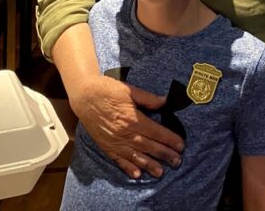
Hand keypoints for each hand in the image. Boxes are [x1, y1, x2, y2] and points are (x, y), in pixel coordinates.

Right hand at [70, 74, 184, 178]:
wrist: (84, 96)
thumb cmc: (107, 90)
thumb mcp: (130, 90)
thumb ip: (148, 98)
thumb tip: (165, 102)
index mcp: (132, 118)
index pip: (156, 132)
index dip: (169, 139)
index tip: (181, 145)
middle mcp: (124, 133)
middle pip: (149, 146)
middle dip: (164, 154)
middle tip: (177, 162)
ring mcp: (114, 141)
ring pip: (135, 156)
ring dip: (149, 165)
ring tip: (161, 172)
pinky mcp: (106, 145)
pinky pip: (118, 160)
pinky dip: (127, 168)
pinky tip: (136, 175)